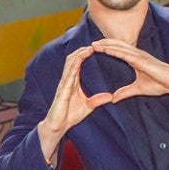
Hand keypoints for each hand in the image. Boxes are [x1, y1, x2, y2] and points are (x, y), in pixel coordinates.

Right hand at [37, 45, 112, 160]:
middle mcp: (67, 80)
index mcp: (73, 82)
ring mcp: (64, 83)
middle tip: (95, 43)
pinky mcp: (62, 89)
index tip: (96, 48)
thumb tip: (110, 97)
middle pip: (73, 59)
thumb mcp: (88, 107)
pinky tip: (80, 58)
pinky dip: (74, 64)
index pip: (78, 63)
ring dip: (79, 53)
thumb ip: (97, 100)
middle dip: (83, 49)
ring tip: (89, 47)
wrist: (58, 126)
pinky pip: (69, 73)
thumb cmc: (69, 116)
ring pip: (70, 63)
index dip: (85, 54)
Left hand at [91, 37, 168, 100]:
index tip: (95, 48)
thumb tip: (114, 98)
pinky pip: (125, 54)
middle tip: (90, 44)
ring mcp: (139, 56)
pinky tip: (106, 49)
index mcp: (135, 60)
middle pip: (117, 46)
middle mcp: (136, 55)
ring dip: (106, 45)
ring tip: (94, 44)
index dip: (107, 48)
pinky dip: (114, 50)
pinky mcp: (141, 60)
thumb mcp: (138, 89)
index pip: (118, 51)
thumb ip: (126, 92)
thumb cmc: (160, 84)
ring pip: (119, 47)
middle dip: (104, 44)